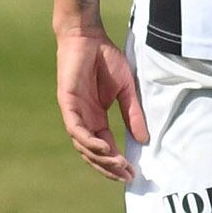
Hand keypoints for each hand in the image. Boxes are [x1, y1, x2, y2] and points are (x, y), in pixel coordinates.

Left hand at [54, 29, 146, 181]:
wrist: (88, 36)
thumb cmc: (106, 59)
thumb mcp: (126, 90)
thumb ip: (132, 114)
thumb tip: (144, 140)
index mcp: (96, 117)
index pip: (105, 146)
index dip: (117, 161)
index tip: (132, 173)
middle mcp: (84, 118)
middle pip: (93, 152)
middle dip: (109, 166)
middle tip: (126, 176)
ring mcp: (74, 112)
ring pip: (83, 144)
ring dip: (100, 158)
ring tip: (118, 166)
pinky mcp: (67, 102)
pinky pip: (75, 128)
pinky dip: (88, 140)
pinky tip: (103, 148)